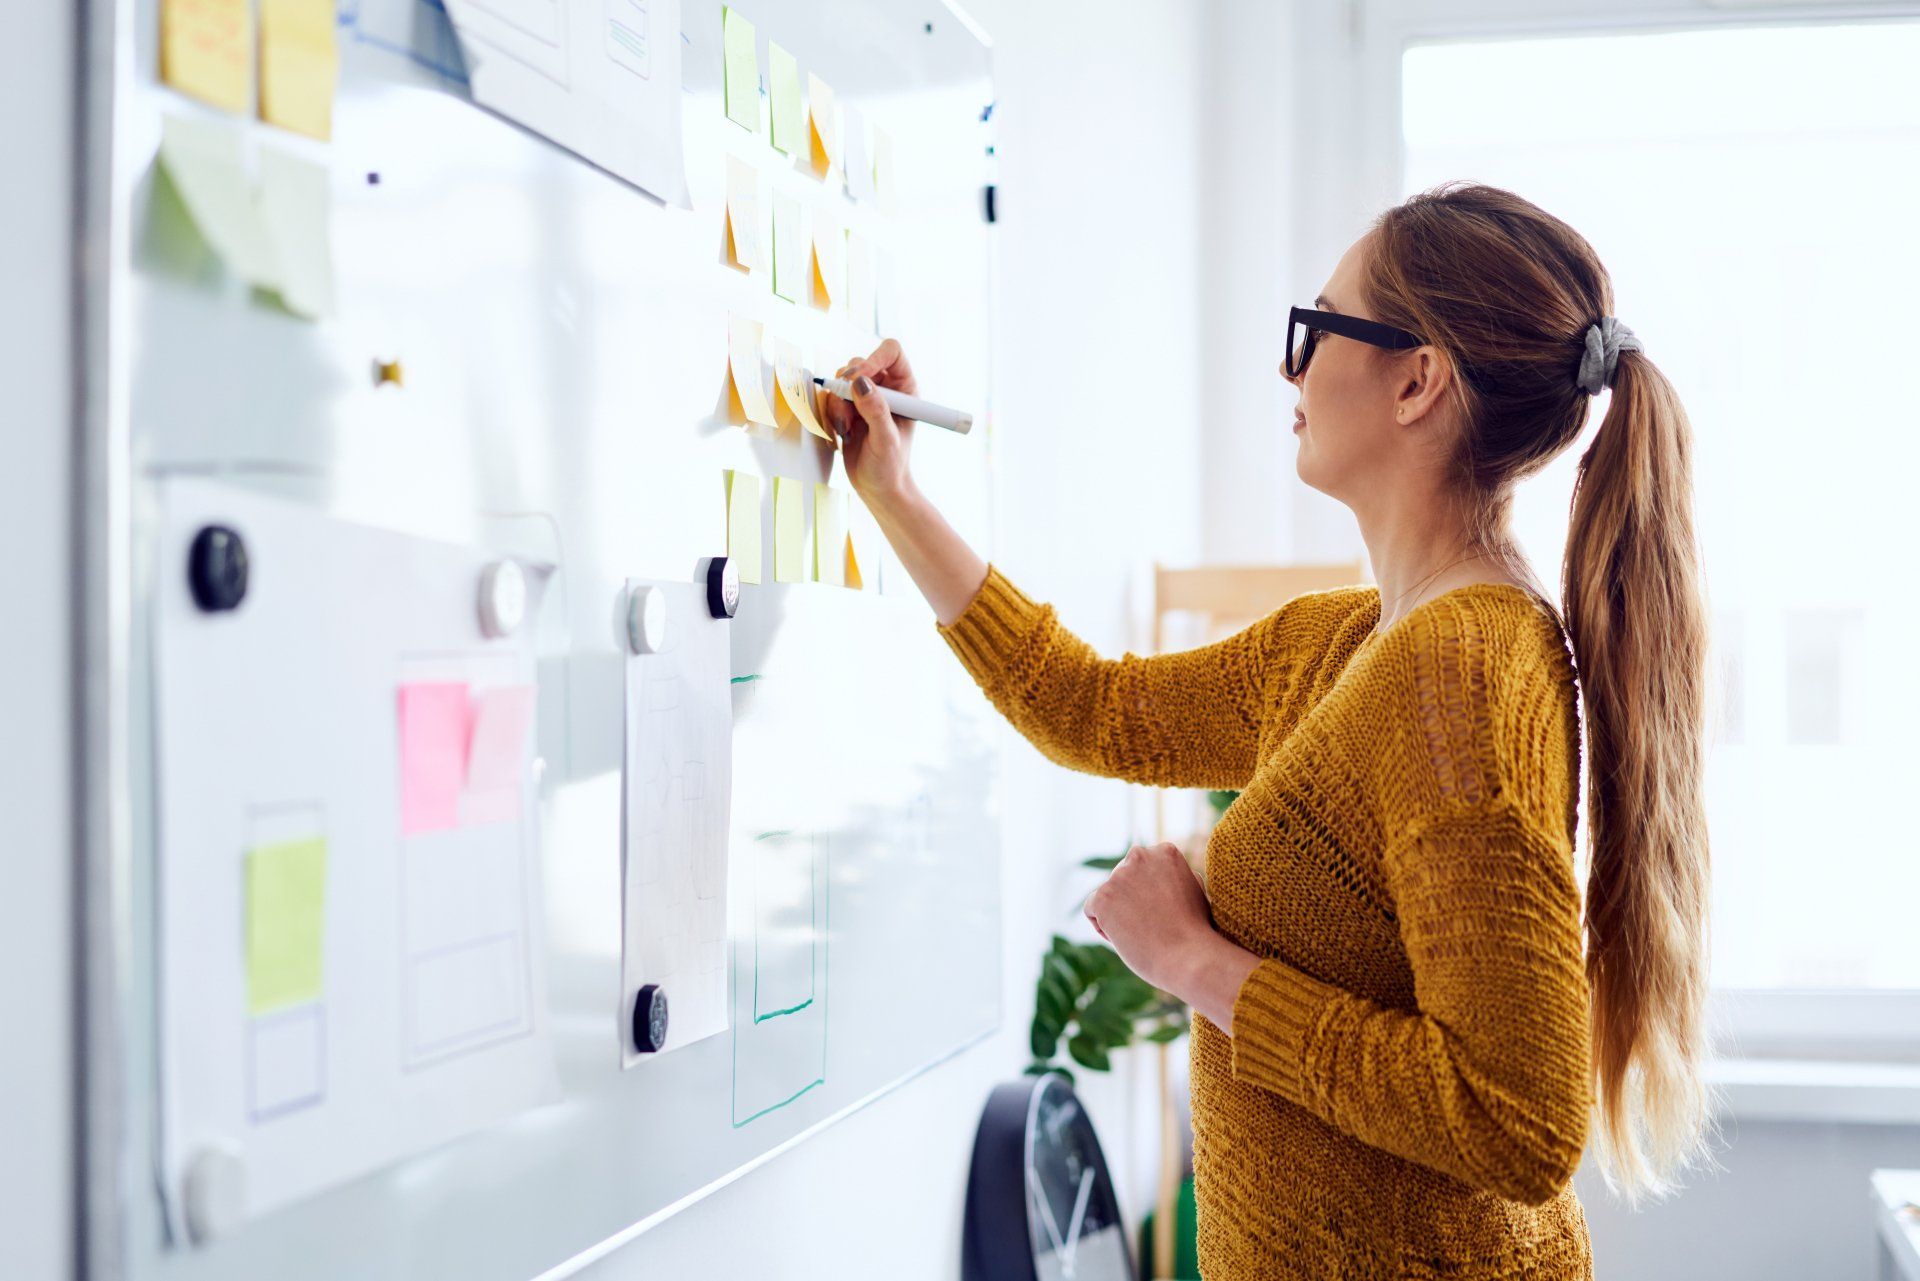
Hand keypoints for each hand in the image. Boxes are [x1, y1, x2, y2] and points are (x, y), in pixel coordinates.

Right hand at [822, 338, 916, 503]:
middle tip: (848, 408)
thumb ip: (875, 410)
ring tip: (849, 428)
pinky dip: (832, 413)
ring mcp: (865, 398)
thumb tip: (860, 382)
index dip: (873, 357)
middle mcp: (886, 388)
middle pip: (860, 362)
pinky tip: (844, 433)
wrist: (878, 488)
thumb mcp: (886, 440)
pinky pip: (832, 397)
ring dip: (839, 403)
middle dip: (848, 384)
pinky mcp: (848, 409)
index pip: (891, 352)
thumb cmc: (890, 467)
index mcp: (905, 388)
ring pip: (842, 380)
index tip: (859, 377)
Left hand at [1083, 842, 1216, 995]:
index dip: (1151, 896)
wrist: (1189, 958)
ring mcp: (1119, 875)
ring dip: (1119, 915)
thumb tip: (1161, 870)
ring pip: (1108, 897)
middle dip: (1132, 902)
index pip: (1141, 871)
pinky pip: (1092, 911)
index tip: (1166, 913)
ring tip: (1143, 932)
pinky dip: (1104, 928)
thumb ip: (1174, 876)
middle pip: (1123, 880)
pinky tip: (1127, 937)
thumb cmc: (1196, 932)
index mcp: (1164, 852)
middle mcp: (1140, 856)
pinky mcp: (1102, 897)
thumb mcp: (1194, 891)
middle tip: (1154, 925)